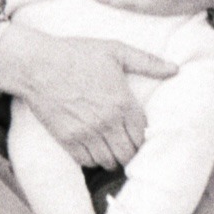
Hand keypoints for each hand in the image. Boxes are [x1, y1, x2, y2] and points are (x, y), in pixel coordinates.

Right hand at [0, 24, 176, 169]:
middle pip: (127, 154)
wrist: (37, 64)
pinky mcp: (67, 140)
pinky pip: (86, 162)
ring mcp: (86, 133)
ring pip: (108, 162)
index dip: (142, 139)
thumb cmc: (77, 54)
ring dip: (112, 158)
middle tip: (126, 146)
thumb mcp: (116, 51)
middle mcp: (107, 122)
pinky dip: (92, 159)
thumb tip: (175, 69)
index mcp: (122, 103)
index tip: (138, 136)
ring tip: (111, 150)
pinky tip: (93, 149)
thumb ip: (148, 62)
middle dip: (130, 152)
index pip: (142, 136)